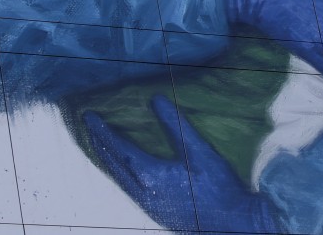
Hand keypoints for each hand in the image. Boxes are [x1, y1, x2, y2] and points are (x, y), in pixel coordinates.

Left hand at [84, 97, 279, 232]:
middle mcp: (144, 193)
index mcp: (151, 177)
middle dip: (100, 145)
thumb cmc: (218, 187)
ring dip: (109, 161)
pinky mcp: (158, 212)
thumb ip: (176, 124)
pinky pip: (129, 189)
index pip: (119, 150)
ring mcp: (150, 206)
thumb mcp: (199, 150)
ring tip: (101, 146)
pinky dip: (121, 174)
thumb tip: (155, 99)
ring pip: (120, 180)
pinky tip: (127, 171)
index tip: (89, 116)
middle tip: (89, 127)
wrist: (233, 223)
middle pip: (114, 167)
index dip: (103, 132)